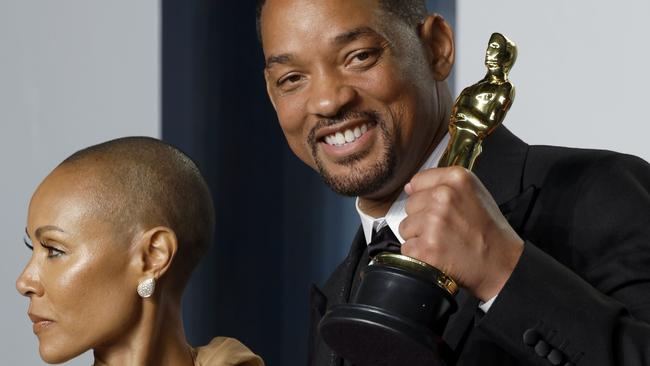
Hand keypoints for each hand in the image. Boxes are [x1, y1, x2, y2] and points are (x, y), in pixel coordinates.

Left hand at [399, 166, 523, 300]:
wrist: (501, 264)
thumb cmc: (488, 230)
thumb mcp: (474, 193)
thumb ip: (443, 184)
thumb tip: (409, 188)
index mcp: (457, 179)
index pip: (417, 182)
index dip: (426, 198)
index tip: (441, 209)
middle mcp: (444, 196)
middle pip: (410, 205)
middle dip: (422, 219)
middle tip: (446, 230)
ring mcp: (434, 223)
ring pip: (405, 228)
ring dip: (419, 238)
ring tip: (443, 242)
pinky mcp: (426, 248)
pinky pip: (407, 249)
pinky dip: (419, 256)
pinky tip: (439, 255)